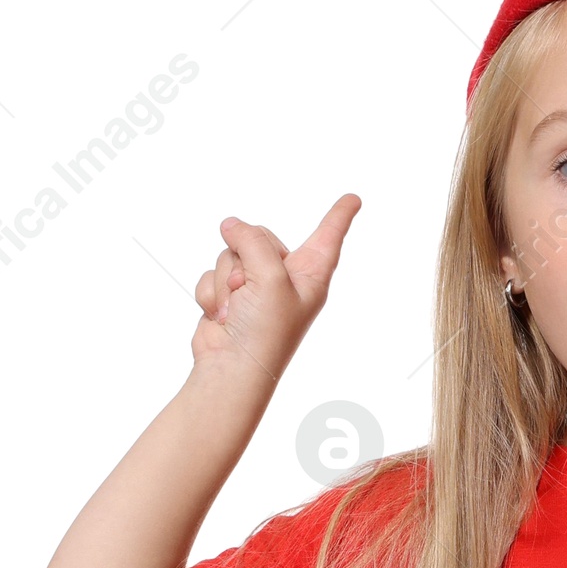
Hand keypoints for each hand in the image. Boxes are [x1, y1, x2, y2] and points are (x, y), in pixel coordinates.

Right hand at [190, 194, 360, 386]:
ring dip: (226, 280)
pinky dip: (212, 293)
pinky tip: (222, 316)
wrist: (231, 368)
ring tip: (236, 308)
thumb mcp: (270, 276)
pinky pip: (213, 273)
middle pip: (260, 236)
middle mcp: (285, 279)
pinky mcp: (230, 296)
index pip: (328, 237)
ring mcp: (256, 287)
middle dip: (245, 257)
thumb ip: (253, 240)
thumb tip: (230, 226)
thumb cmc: (264, 333)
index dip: (340, 216)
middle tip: (247, 289)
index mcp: (310, 275)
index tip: (353, 199)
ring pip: (231, 253)